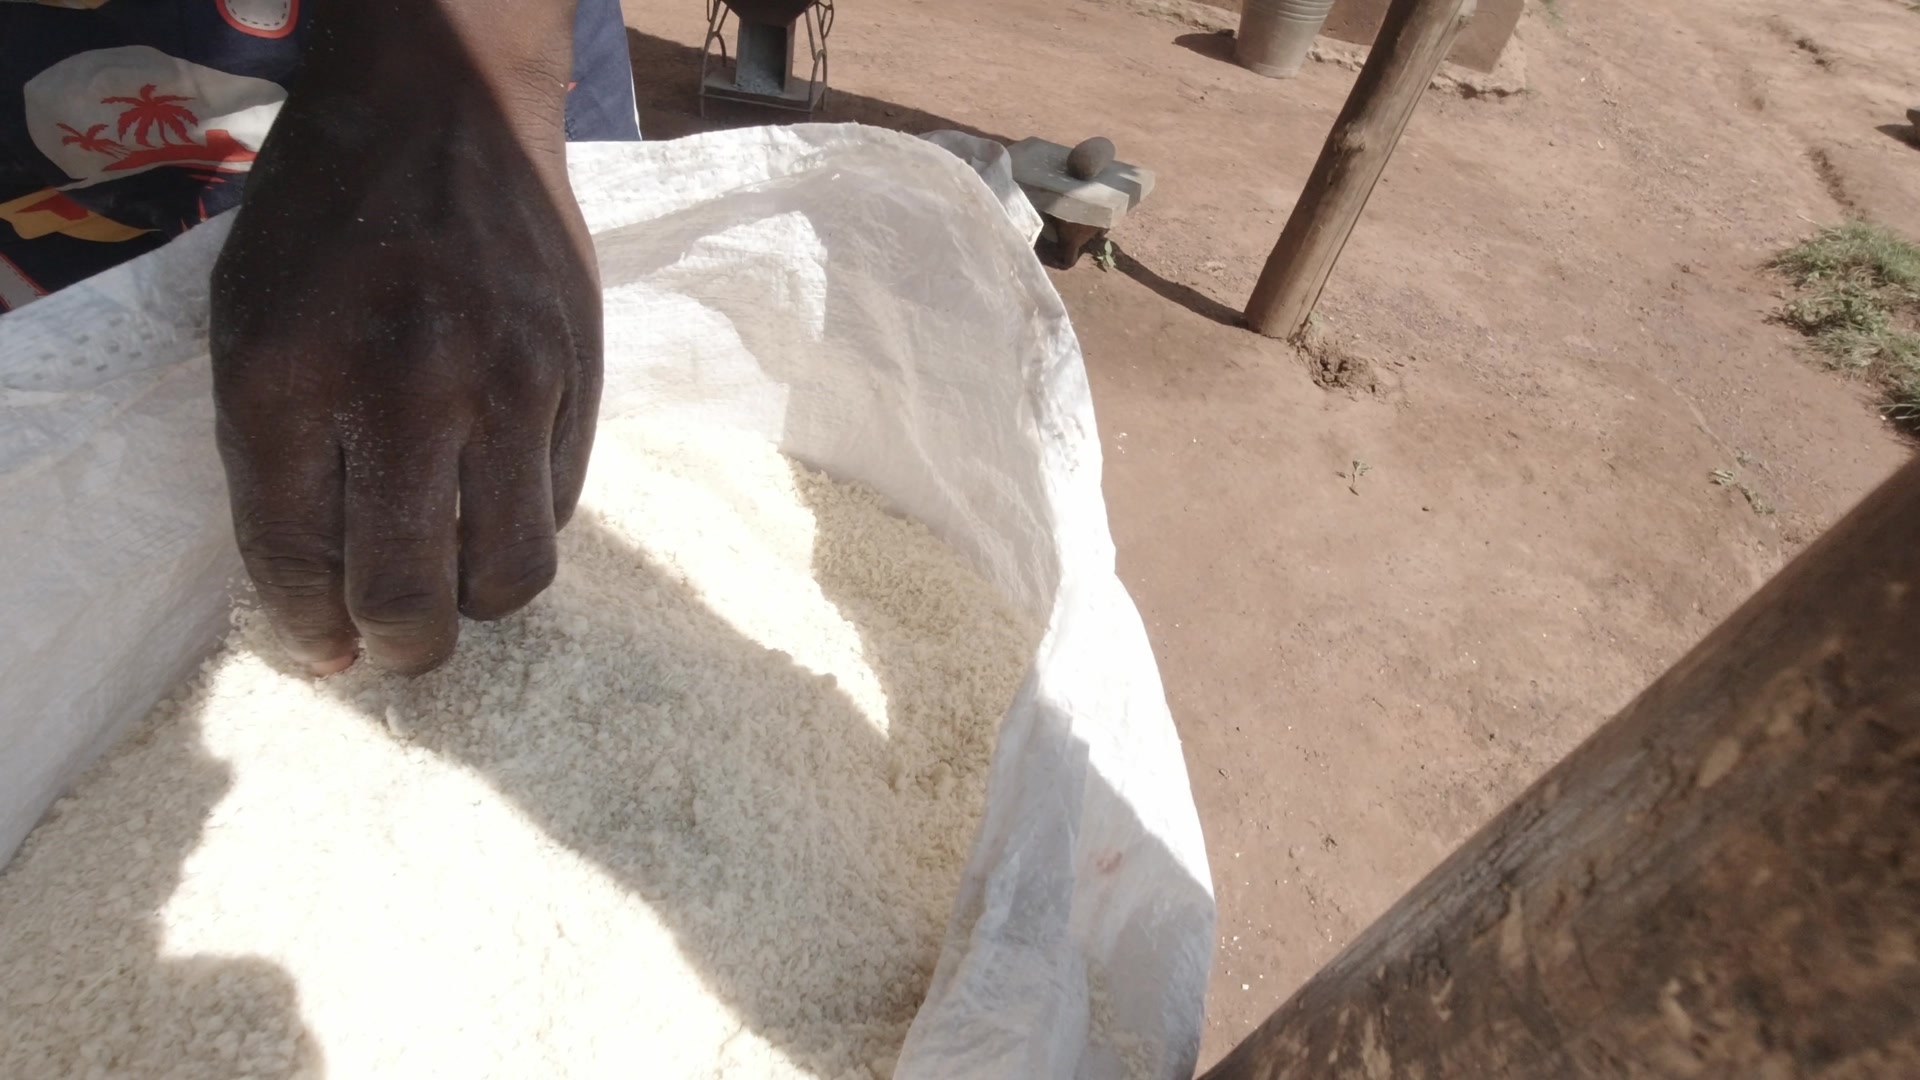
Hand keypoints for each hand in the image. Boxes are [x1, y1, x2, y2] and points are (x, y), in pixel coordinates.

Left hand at [210, 2, 598, 674]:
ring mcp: (508, 382)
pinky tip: (494, 489)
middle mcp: (407, 386)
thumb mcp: (251, 330)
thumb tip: (327, 608)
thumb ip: (274, 466)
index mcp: (292, 374)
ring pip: (512, 571)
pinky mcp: (578, 376)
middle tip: (394, 645)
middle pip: (413, 593)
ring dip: (475, 601)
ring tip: (454, 574)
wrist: (445, 108)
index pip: (299, 560)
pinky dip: (522, 524)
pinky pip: (559, 506)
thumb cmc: (324, 224)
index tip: (324, 649)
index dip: (310, 629)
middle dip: (400, 650)